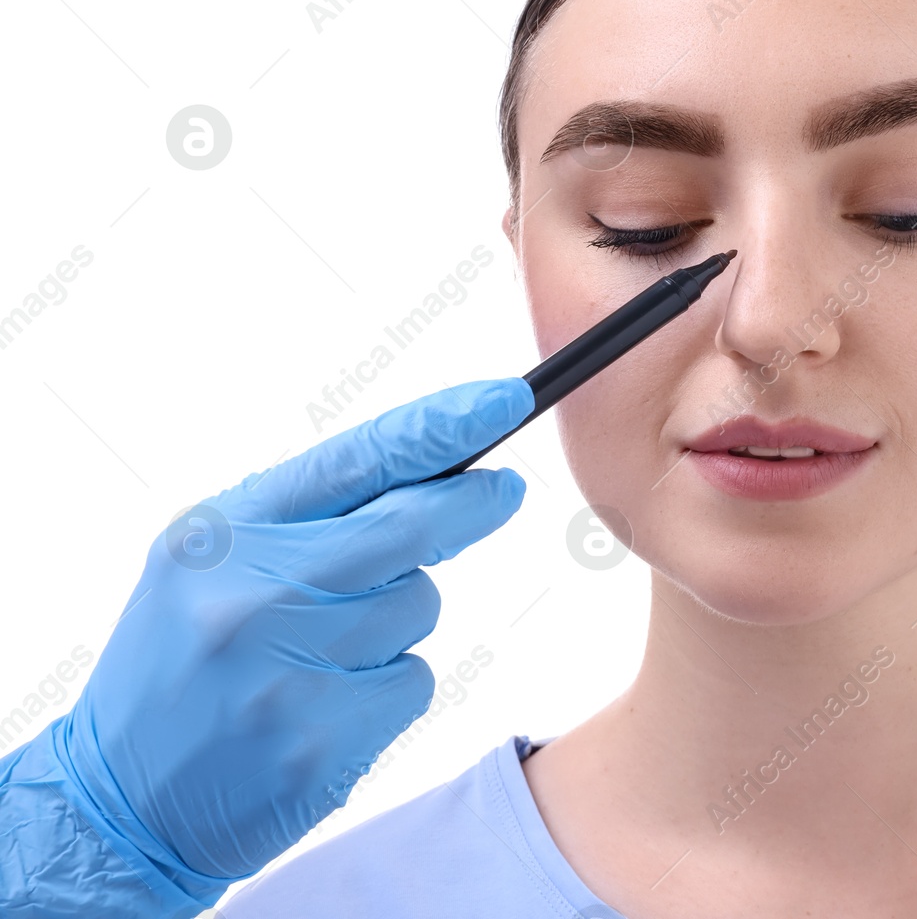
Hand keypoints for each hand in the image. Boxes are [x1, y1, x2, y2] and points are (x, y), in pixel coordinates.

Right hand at [52, 376, 532, 894]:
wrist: (123, 805)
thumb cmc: (184, 662)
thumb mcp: (210, 563)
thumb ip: (307, 516)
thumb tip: (436, 472)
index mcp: (221, 538)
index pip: (352, 462)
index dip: (439, 425)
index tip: (503, 401)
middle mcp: (252, 598)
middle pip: (410, 527)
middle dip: (470, 504)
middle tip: (505, 491)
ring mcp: (289, 675)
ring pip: (419, 605)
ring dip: (398, 620)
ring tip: (321, 652)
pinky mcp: (325, 745)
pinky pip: (413, 681)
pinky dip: (389, 687)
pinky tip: (327, 707)